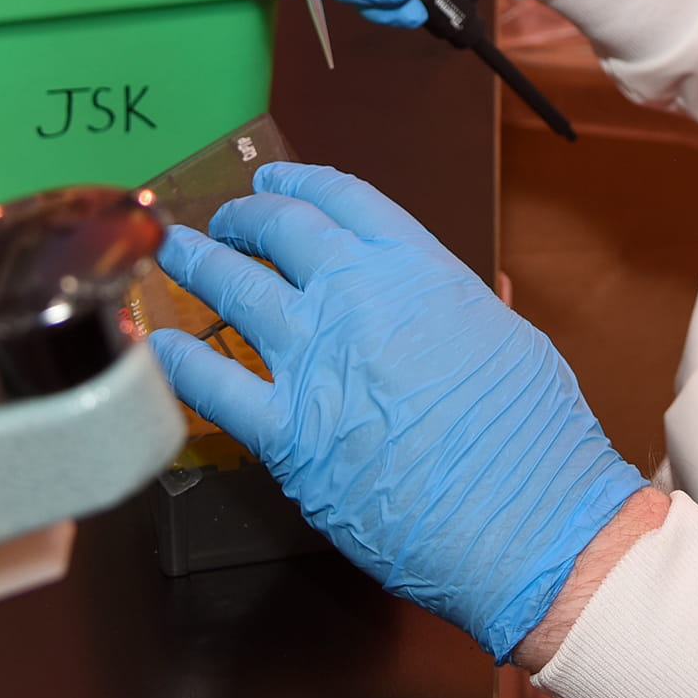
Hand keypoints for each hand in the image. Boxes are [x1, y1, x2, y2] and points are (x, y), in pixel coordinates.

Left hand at [149, 164, 650, 659]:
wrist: (523, 516)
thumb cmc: (534, 435)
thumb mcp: (515, 341)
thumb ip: (477, 308)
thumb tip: (483, 288)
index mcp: (418, 268)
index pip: (344, 201)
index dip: (300, 184)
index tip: (276, 181)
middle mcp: (356, 296)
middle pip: (280, 231)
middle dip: (244, 218)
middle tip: (224, 220)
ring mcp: (313, 360)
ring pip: (235, 290)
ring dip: (198, 263)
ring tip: (175, 252)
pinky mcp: (286, 431)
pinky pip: (214, 386)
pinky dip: (181, 362)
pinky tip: (163, 347)